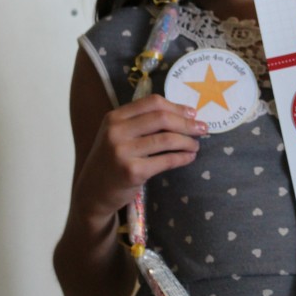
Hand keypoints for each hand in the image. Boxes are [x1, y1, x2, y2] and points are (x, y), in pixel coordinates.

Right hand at [73, 94, 206, 222]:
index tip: (193, 112)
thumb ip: (141, 122)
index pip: (152, 103)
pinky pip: (166, 160)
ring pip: (166, 139)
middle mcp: (116, 131)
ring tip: (196, 145)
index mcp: (115, 117)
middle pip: (161, 118)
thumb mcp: (118, 135)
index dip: (176, 106)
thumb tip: (183, 113)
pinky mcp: (132, 172)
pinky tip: (189, 157)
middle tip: (203, 128)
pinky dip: (182, 158)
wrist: (92, 192)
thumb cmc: (111, 160)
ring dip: (187, 141)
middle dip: (187, 122)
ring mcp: (123, 152)